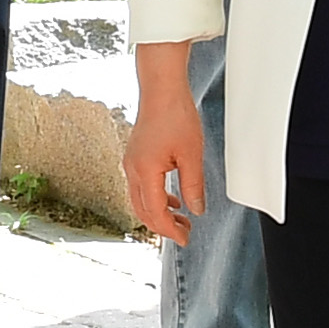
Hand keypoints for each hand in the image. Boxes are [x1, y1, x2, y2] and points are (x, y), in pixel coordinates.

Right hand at [121, 89, 206, 243]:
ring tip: (181, 219)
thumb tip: (196, 209)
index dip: (170, 230)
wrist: (161, 89)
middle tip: (185, 233)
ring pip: (140, 201)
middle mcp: (132, 169)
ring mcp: (131, 163)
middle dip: (164, 226)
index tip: (185, 238)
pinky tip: (172, 199)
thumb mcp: (191, 154)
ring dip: (159, 213)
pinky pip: (142, 187)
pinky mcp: (135, 157)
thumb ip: (193, 186)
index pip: (156, 212)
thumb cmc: (175, 114)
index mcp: (145, 171)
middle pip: (143, 211)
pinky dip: (156, 199)